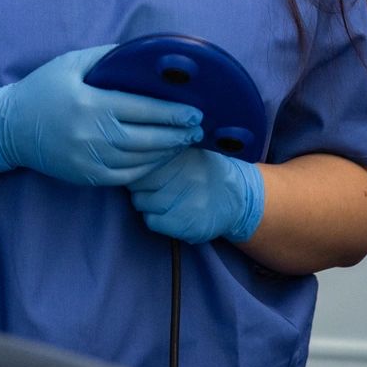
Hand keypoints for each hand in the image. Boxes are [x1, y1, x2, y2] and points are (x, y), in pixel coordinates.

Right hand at [0, 46, 201, 186]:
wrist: (10, 127)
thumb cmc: (42, 89)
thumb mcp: (70, 63)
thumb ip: (107, 57)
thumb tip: (141, 52)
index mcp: (91, 104)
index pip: (143, 109)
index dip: (173, 112)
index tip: (195, 112)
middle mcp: (92, 134)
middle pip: (147, 138)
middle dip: (177, 134)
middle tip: (197, 128)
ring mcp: (89, 159)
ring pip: (140, 160)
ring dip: (166, 152)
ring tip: (184, 142)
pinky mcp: (86, 176)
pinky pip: (126, 176)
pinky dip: (147, 168)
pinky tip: (160, 158)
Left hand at [128, 147, 264, 243]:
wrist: (237, 199)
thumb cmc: (204, 171)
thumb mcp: (188, 149)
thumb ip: (163, 146)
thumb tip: (129, 143)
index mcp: (178, 152)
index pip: (139, 156)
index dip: (136, 164)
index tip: (142, 167)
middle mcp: (179, 173)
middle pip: (135, 180)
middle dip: (139, 184)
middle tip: (153, 185)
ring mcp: (180, 199)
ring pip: (140, 201)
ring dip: (146, 201)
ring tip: (164, 197)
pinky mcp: (182, 222)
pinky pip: (150, 220)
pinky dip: (155, 218)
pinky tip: (169, 212)